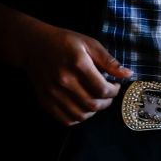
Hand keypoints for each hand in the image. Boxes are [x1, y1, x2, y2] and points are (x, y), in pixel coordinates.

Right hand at [17, 23, 133, 125]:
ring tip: (95, 101)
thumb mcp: (88, 43)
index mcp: (77, 63)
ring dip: (93, 111)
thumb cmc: (64, 41)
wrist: (33, 45)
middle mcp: (64, 79)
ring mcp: (52, 91)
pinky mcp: (44, 99)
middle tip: (107, 95)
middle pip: (93, 104)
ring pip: (81, 115)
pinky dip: (77, 117)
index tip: (115, 86)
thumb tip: (128, 74)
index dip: (114, 91)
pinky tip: (80, 107)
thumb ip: (108, 60)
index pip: (102, 89)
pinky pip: (65, 119)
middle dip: (106, 103)